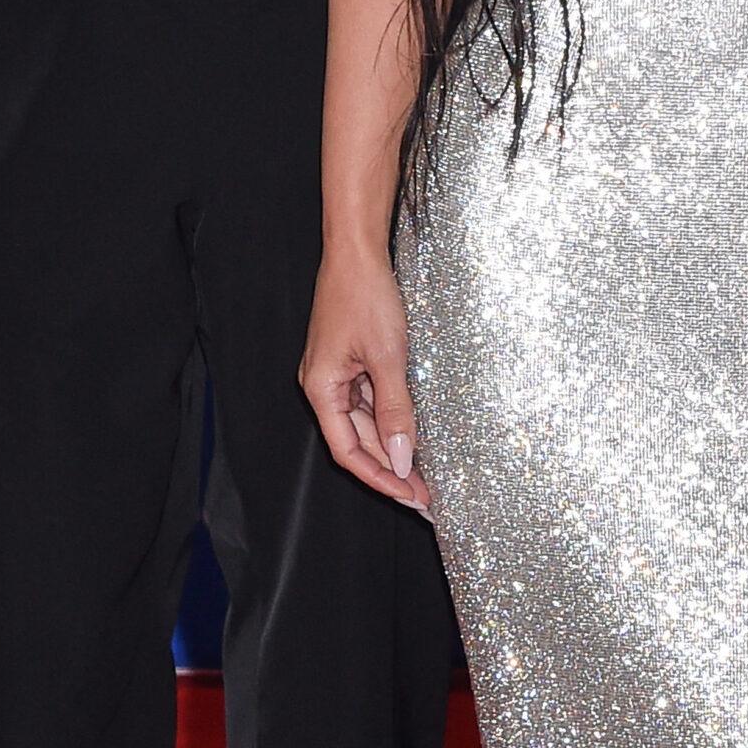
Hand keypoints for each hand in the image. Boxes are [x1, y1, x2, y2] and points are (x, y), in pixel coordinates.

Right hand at [300, 248, 431, 515]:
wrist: (356, 249)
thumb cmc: (365, 295)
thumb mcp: (387, 356)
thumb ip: (394, 410)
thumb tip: (402, 459)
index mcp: (321, 389)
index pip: (347, 452)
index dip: (379, 478)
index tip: (411, 498)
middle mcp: (323, 385)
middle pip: (356, 440)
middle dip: (391, 467)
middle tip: (427, 493)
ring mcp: (336, 372)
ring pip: (364, 421)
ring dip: (392, 445)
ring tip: (426, 470)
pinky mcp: (349, 359)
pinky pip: (369, 399)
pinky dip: (390, 417)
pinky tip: (413, 431)